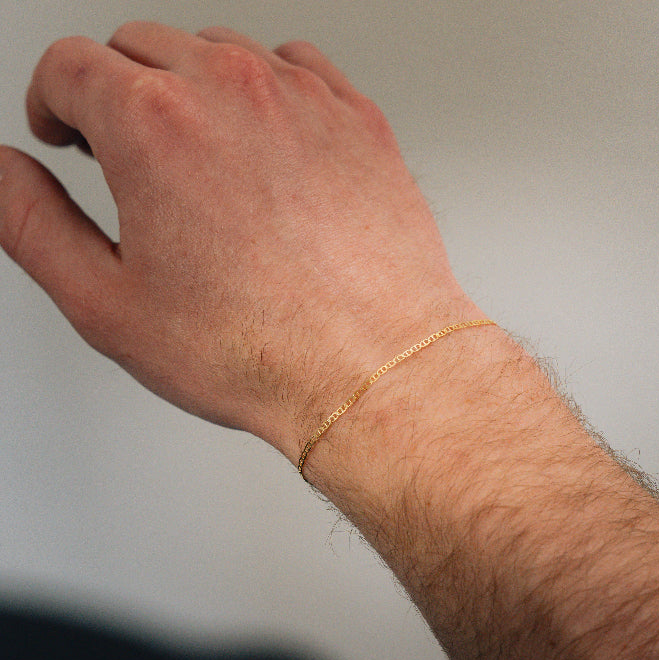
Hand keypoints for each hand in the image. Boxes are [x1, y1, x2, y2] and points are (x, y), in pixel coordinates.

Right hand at [0, 22, 480, 460]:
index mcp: (154, 125)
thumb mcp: (109, 305)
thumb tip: (4, 174)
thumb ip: (32, 224)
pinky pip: (297, 69)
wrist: (374, 367)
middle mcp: (231, 92)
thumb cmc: (262, 350)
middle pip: (142, 47)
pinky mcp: (358, 119)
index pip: (70, 65)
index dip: (52, 100)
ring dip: (193, 90)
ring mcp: (304, 99)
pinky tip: (266, 144)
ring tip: (198, 155)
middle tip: (123, 151)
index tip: (64, 128)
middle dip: (116, 92)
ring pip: (220, 52)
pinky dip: (267, 92)